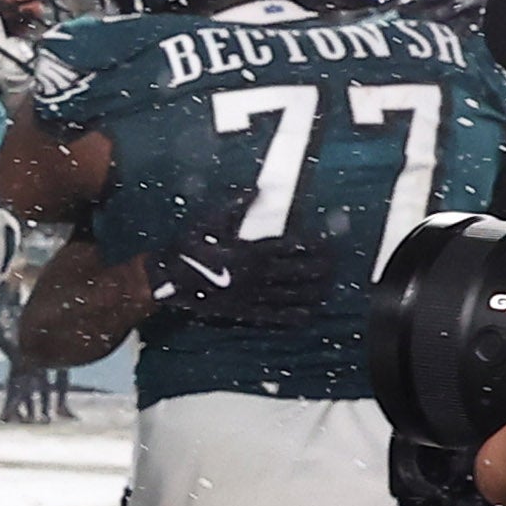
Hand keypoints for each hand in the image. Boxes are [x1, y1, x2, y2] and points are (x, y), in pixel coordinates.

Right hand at [144, 224, 331, 327]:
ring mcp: (252, 294)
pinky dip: (291, 316)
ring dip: (312, 292)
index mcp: (251, 250)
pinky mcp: (244, 311)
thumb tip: (255, 190)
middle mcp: (257, 273)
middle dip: (319, 269)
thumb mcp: (209, 222)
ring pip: (290, 294)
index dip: (312, 244)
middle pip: (297, 271)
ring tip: (328, 290)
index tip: (329, 243)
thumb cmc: (189, 248)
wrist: (169, 280)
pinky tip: (306, 316)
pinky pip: (273, 315)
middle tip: (336, 267)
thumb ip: (235, 207)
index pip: (290, 246)